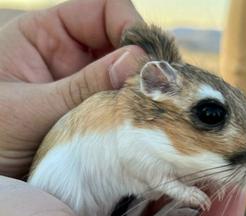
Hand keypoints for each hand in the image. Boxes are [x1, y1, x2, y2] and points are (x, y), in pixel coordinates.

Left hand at [0, 0, 143, 177]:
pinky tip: (136, 117)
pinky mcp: (92, 106)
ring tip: (146, 105)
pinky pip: (119, 98)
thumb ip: (83, 85)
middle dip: (139, 59)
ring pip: (124, 71)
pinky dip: (131, 105)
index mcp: (45, 34)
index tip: (144, 58)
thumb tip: (137, 60)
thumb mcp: (33, 107)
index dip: (128, 26)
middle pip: (119, 40)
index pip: (101, 10)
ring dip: (136, 85)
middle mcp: (69, 53)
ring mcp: (82, 81)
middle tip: (153, 86)